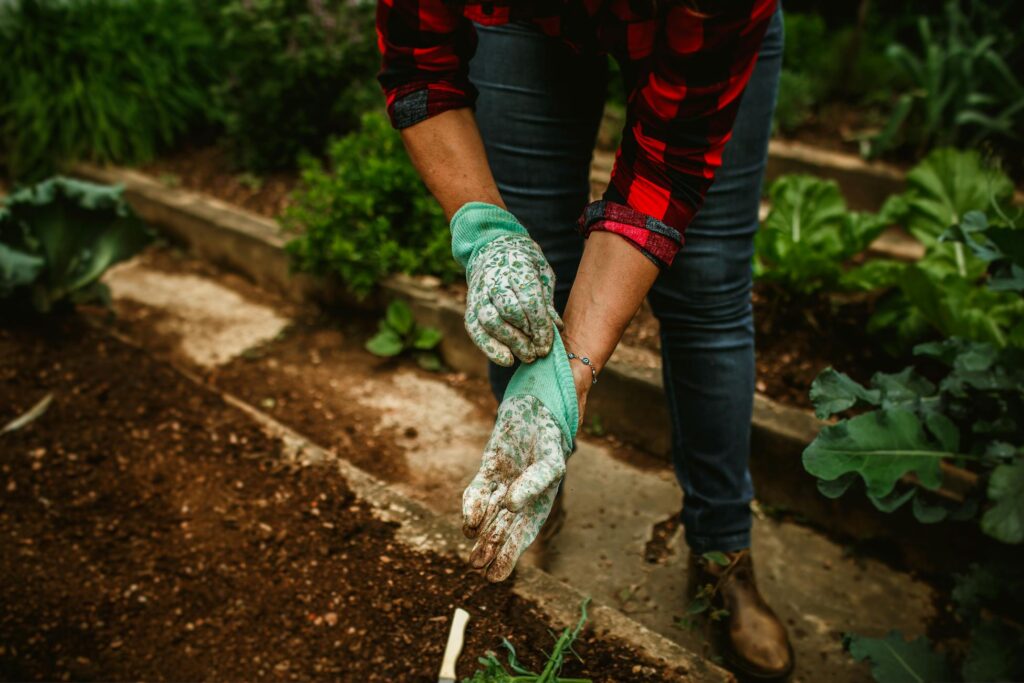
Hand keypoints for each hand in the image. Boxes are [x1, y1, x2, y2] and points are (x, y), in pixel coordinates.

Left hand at [461, 395, 569, 580]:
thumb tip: (510, 506)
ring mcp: (503, 482)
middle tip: (478, 567)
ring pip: (490, 514)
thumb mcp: (549, 462)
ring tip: (473, 559)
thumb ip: (534, 484)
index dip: (510, 554)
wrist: (537, 405)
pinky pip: (479, 490)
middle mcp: (520, 495)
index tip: (495, 575)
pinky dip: (472, 505)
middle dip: (492, 549)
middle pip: (505, 528)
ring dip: (481, 536)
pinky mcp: (490, 468)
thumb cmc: (549, 435)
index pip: (525, 532)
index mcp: (541, 500)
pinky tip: (469, 523)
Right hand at [465, 234, 561, 366]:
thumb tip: (556, 328)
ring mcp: (479, 292)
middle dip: (525, 336)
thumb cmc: (524, 264)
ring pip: (490, 321)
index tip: (547, 344)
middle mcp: (494, 279)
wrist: (493, 247)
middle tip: (538, 351)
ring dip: (510, 343)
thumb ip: (546, 300)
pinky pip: (475, 329)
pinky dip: (489, 347)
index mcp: (517, 266)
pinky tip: (507, 359)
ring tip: (527, 355)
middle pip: (508, 312)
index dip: (540, 325)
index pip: (529, 300)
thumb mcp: (542, 274)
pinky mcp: (470, 306)